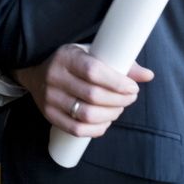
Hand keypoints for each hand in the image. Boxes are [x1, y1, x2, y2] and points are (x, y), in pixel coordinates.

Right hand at [14, 43, 153, 137]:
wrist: (35, 71)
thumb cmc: (71, 62)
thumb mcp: (91, 53)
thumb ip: (119, 63)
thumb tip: (148, 75)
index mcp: (66, 57)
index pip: (93, 71)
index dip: (117, 83)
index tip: (132, 87)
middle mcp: (54, 77)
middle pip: (93, 96)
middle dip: (119, 100)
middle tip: (130, 98)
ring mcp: (50, 98)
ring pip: (87, 115)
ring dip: (110, 115)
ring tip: (118, 108)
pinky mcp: (49, 114)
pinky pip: (76, 129)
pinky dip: (97, 129)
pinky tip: (105, 121)